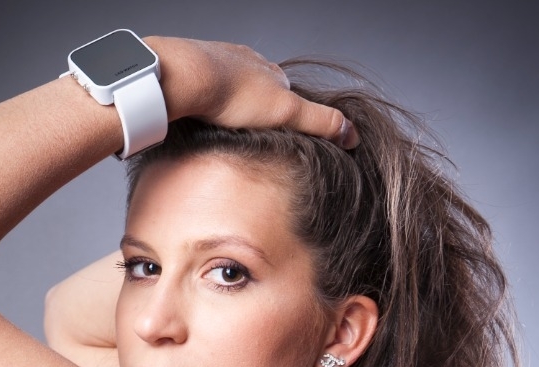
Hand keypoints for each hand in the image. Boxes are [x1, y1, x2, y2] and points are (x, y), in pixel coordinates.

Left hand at [146, 36, 357, 147]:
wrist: (187, 76)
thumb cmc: (234, 95)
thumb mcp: (286, 113)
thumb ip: (318, 122)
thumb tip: (351, 134)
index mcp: (270, 70)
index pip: (287, 91)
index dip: (289, 112)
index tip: (284, 129)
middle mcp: (247, 60)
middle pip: (260, 85)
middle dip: (260, 106)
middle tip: (255, 129)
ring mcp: (218, 61)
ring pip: (233, 82)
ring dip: (233, 101)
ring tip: (228, 121)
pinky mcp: (193, 69)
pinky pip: (206, 85)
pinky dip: (209, 98)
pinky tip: (204, 112)